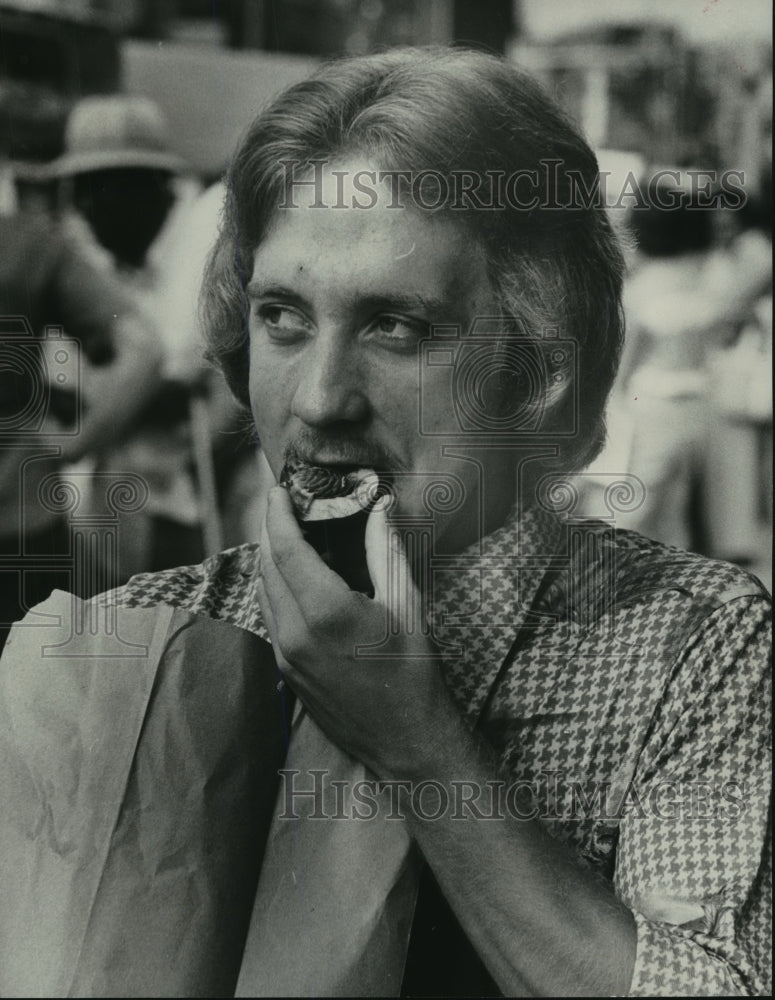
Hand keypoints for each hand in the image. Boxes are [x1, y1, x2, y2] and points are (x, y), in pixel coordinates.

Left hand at [258, 486, 458, 777]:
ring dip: (270, 558)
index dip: (277, 513)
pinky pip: (270, 615)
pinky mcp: (286, 670)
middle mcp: (295, 632)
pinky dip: (276, 586)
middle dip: (270, 529)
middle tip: (283, 504)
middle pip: (267, 566)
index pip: (286, 548)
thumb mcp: (408, 604)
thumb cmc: (415, 672)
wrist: (405, 740)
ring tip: (288, 533)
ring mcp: (286, 654)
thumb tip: (380, 507)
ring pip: (264, 592)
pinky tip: (297, 577)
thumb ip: (386, 551)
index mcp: (325, 612)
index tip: (279, 489)